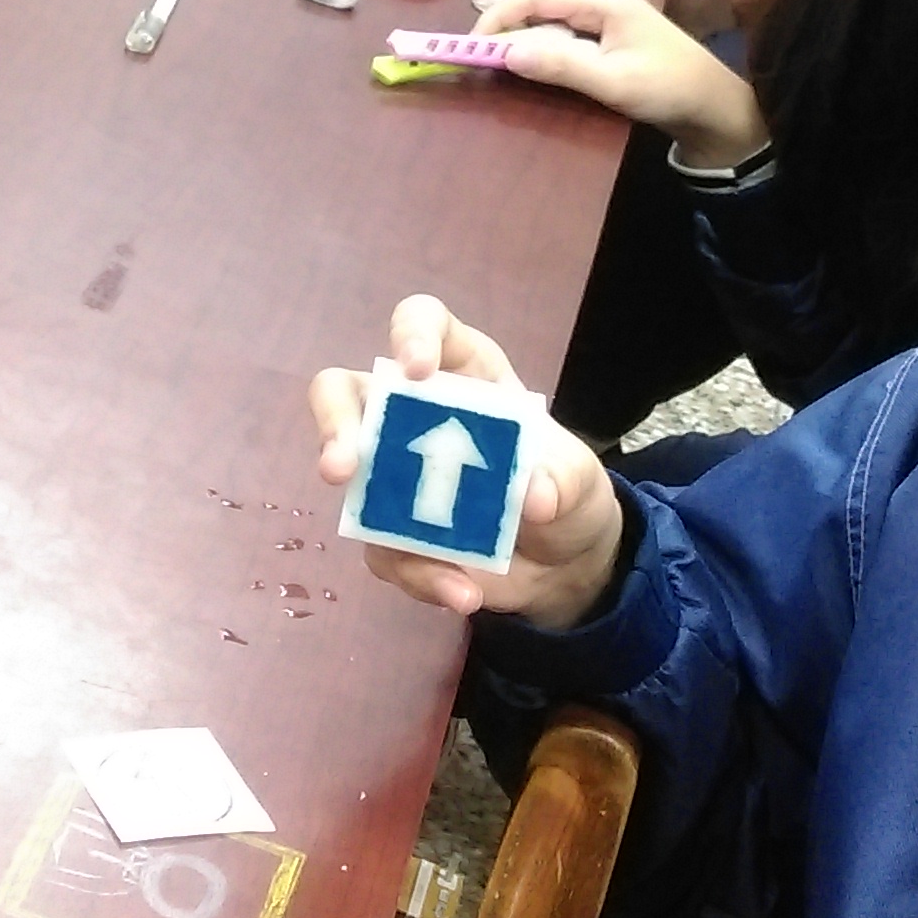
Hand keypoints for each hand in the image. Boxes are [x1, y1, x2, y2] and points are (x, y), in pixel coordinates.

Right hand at [306, 296, 620, 626]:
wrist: (566, 565)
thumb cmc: (565, 491)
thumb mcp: (581, 478)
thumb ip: (563, 479)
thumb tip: (531, 495)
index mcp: (463, 374)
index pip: (421, 324)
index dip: (411, 335)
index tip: (416, 370)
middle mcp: (412, 415)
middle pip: (343, 391)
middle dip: (336, 423)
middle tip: (342, 466)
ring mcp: (393, 476)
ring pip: (348, 477)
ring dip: (376, 520)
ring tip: (431, 566)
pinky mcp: (393, 534)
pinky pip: (385, 551)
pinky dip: (422, 576)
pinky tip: (463, 593)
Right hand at [469, 0, 765, 166]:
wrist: (709, 102)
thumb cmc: (666, 88)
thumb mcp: (613, 82)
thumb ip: (561, 65)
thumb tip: (507, 54)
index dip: (495, 19)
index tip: (470, 49)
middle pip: (534, 0)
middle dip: (502, 27)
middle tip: (477, 60)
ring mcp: (601, 6)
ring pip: (544, 14)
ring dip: (519, 36)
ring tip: (495, 63)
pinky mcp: (603, 24)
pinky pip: (558, 26)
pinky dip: (537, 42)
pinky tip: (529, 63)